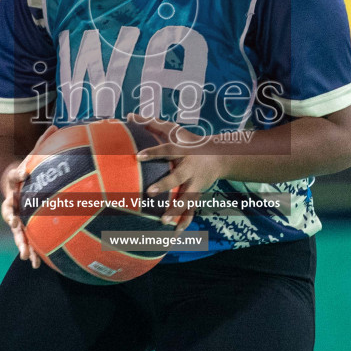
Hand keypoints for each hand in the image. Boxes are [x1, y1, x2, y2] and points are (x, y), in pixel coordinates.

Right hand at [0, 161, 41, 267]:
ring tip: (28, 259)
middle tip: (23, 250)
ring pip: (21, 238)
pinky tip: (37, 265)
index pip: (8, 208)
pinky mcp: (28, 230)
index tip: (14, 221)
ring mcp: (20, 224)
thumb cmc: (22, 177)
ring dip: (24, 249)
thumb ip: (18, 172)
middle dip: (18, 239)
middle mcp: (13, 215)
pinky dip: (34, 253)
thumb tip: (25, 172)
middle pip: (14, 229)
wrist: (21, 185)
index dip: (10, 215)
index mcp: (10, 202)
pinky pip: (31, 242)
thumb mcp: (18, 172)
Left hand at [130, 115, 226, 231]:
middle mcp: (189, 168)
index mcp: (182, 151)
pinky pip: (191, 211)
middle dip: (165, 185)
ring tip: (162, 222)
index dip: (153, 152)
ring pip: (187, 199)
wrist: (221, 156)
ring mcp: (195, 183)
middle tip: (149, 192)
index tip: (137, 156)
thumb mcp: (174, 130)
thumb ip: (152, 124)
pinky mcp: (198, 194)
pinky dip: (185, 223)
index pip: (166, 150)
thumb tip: (130, 116)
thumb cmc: (190, 141)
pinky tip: (175, 234)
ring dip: (175, 211)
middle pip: (177, 177)